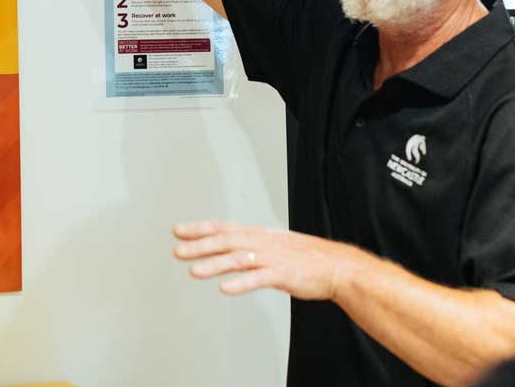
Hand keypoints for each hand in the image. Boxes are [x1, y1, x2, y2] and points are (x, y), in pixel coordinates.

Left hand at [173, 220, 368, 300]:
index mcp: (259, 234)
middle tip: (177, 251)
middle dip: (199, 246)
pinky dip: (241, 283)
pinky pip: (258, 279)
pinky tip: (225, 288)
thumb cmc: (306, 258)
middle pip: (226, 241)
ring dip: (214, 265)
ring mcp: (272, 258)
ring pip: (237, 259)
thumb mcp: (275, 245)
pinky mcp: (283, 274)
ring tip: (193, 272)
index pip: (224, 227)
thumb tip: (230, 247)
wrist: (337, 266)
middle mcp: (262, 242)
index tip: (178, 230)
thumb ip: (252, 246)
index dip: (200, 228)